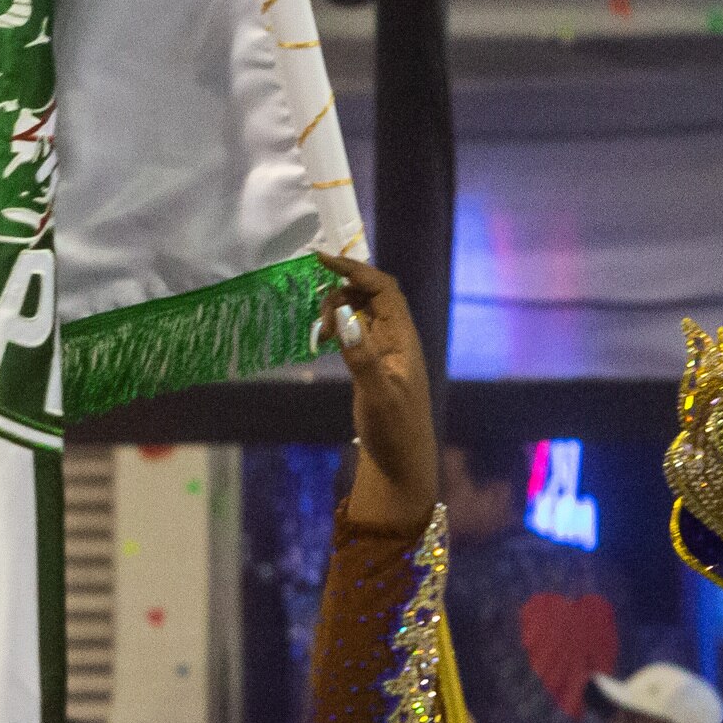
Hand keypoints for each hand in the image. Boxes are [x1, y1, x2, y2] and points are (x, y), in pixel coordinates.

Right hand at [318, 250, 437, 532]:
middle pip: (370, 293)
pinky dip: (339, 326)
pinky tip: (324, 341)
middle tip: (319, 315)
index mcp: (403, 339)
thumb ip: (361, 356)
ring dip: (337, 310)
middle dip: (341, 290)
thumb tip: (344, 316)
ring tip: (320, 335)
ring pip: (361, 310)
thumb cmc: (394, 433)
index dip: (354, 269)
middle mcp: (397, 338)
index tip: (320, 259)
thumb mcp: (376, 395)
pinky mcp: (374, 362)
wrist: (401, 464)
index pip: (382, 288)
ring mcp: (386, 350)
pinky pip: (356, 329)